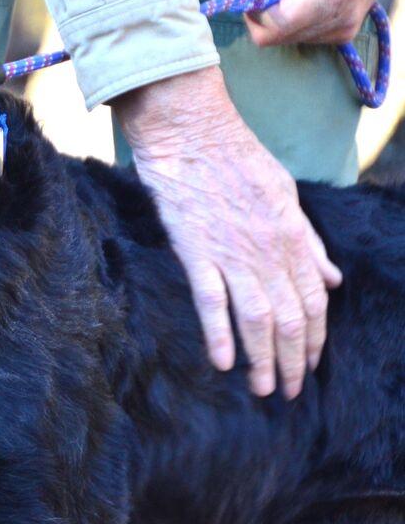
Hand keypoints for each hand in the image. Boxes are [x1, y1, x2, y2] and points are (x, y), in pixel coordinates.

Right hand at [113, 67, 342, 398]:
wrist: (190, 132)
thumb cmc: (236, 155)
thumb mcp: (285, 193)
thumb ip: (308, 241)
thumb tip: (333, 278)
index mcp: (292, 236)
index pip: (314, 300)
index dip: (315, 338)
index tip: (310, 363)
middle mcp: (268, 251)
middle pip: (290, 318)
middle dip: (293, 360)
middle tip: (289, 391)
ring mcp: (232, 253)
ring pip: (257, 319)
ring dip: (262, 360)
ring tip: (264, 389)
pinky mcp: (195, 251)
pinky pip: (211, 302)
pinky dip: (219, 335)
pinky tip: (222, 363)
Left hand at [232, 0, 399, 46]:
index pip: (276, 24)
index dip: (256, 9)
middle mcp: (341, 18)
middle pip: (276, 35)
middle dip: (265, 11)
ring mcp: (343, 30)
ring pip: (285, 38)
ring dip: (279, 15)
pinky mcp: (342, 35)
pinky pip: (299, 37)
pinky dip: (293, 20)